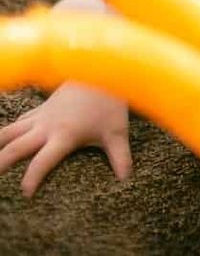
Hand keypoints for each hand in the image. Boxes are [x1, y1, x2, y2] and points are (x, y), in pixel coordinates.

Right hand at [0, 82, 130, 194]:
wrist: (102, 68)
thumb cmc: (110, 101)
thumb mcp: (117, 131)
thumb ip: (120, 156)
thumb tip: (126, 177)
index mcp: (64, 135)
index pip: (43, 161)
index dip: (33, 177)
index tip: (25, 193)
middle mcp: (48, 126)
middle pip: (18, 146)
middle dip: (3, 162)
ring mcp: (42, 115)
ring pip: (12, 130)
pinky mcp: (43, 107)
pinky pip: (21, 120)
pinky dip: (9, 131)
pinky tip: (2, 138)